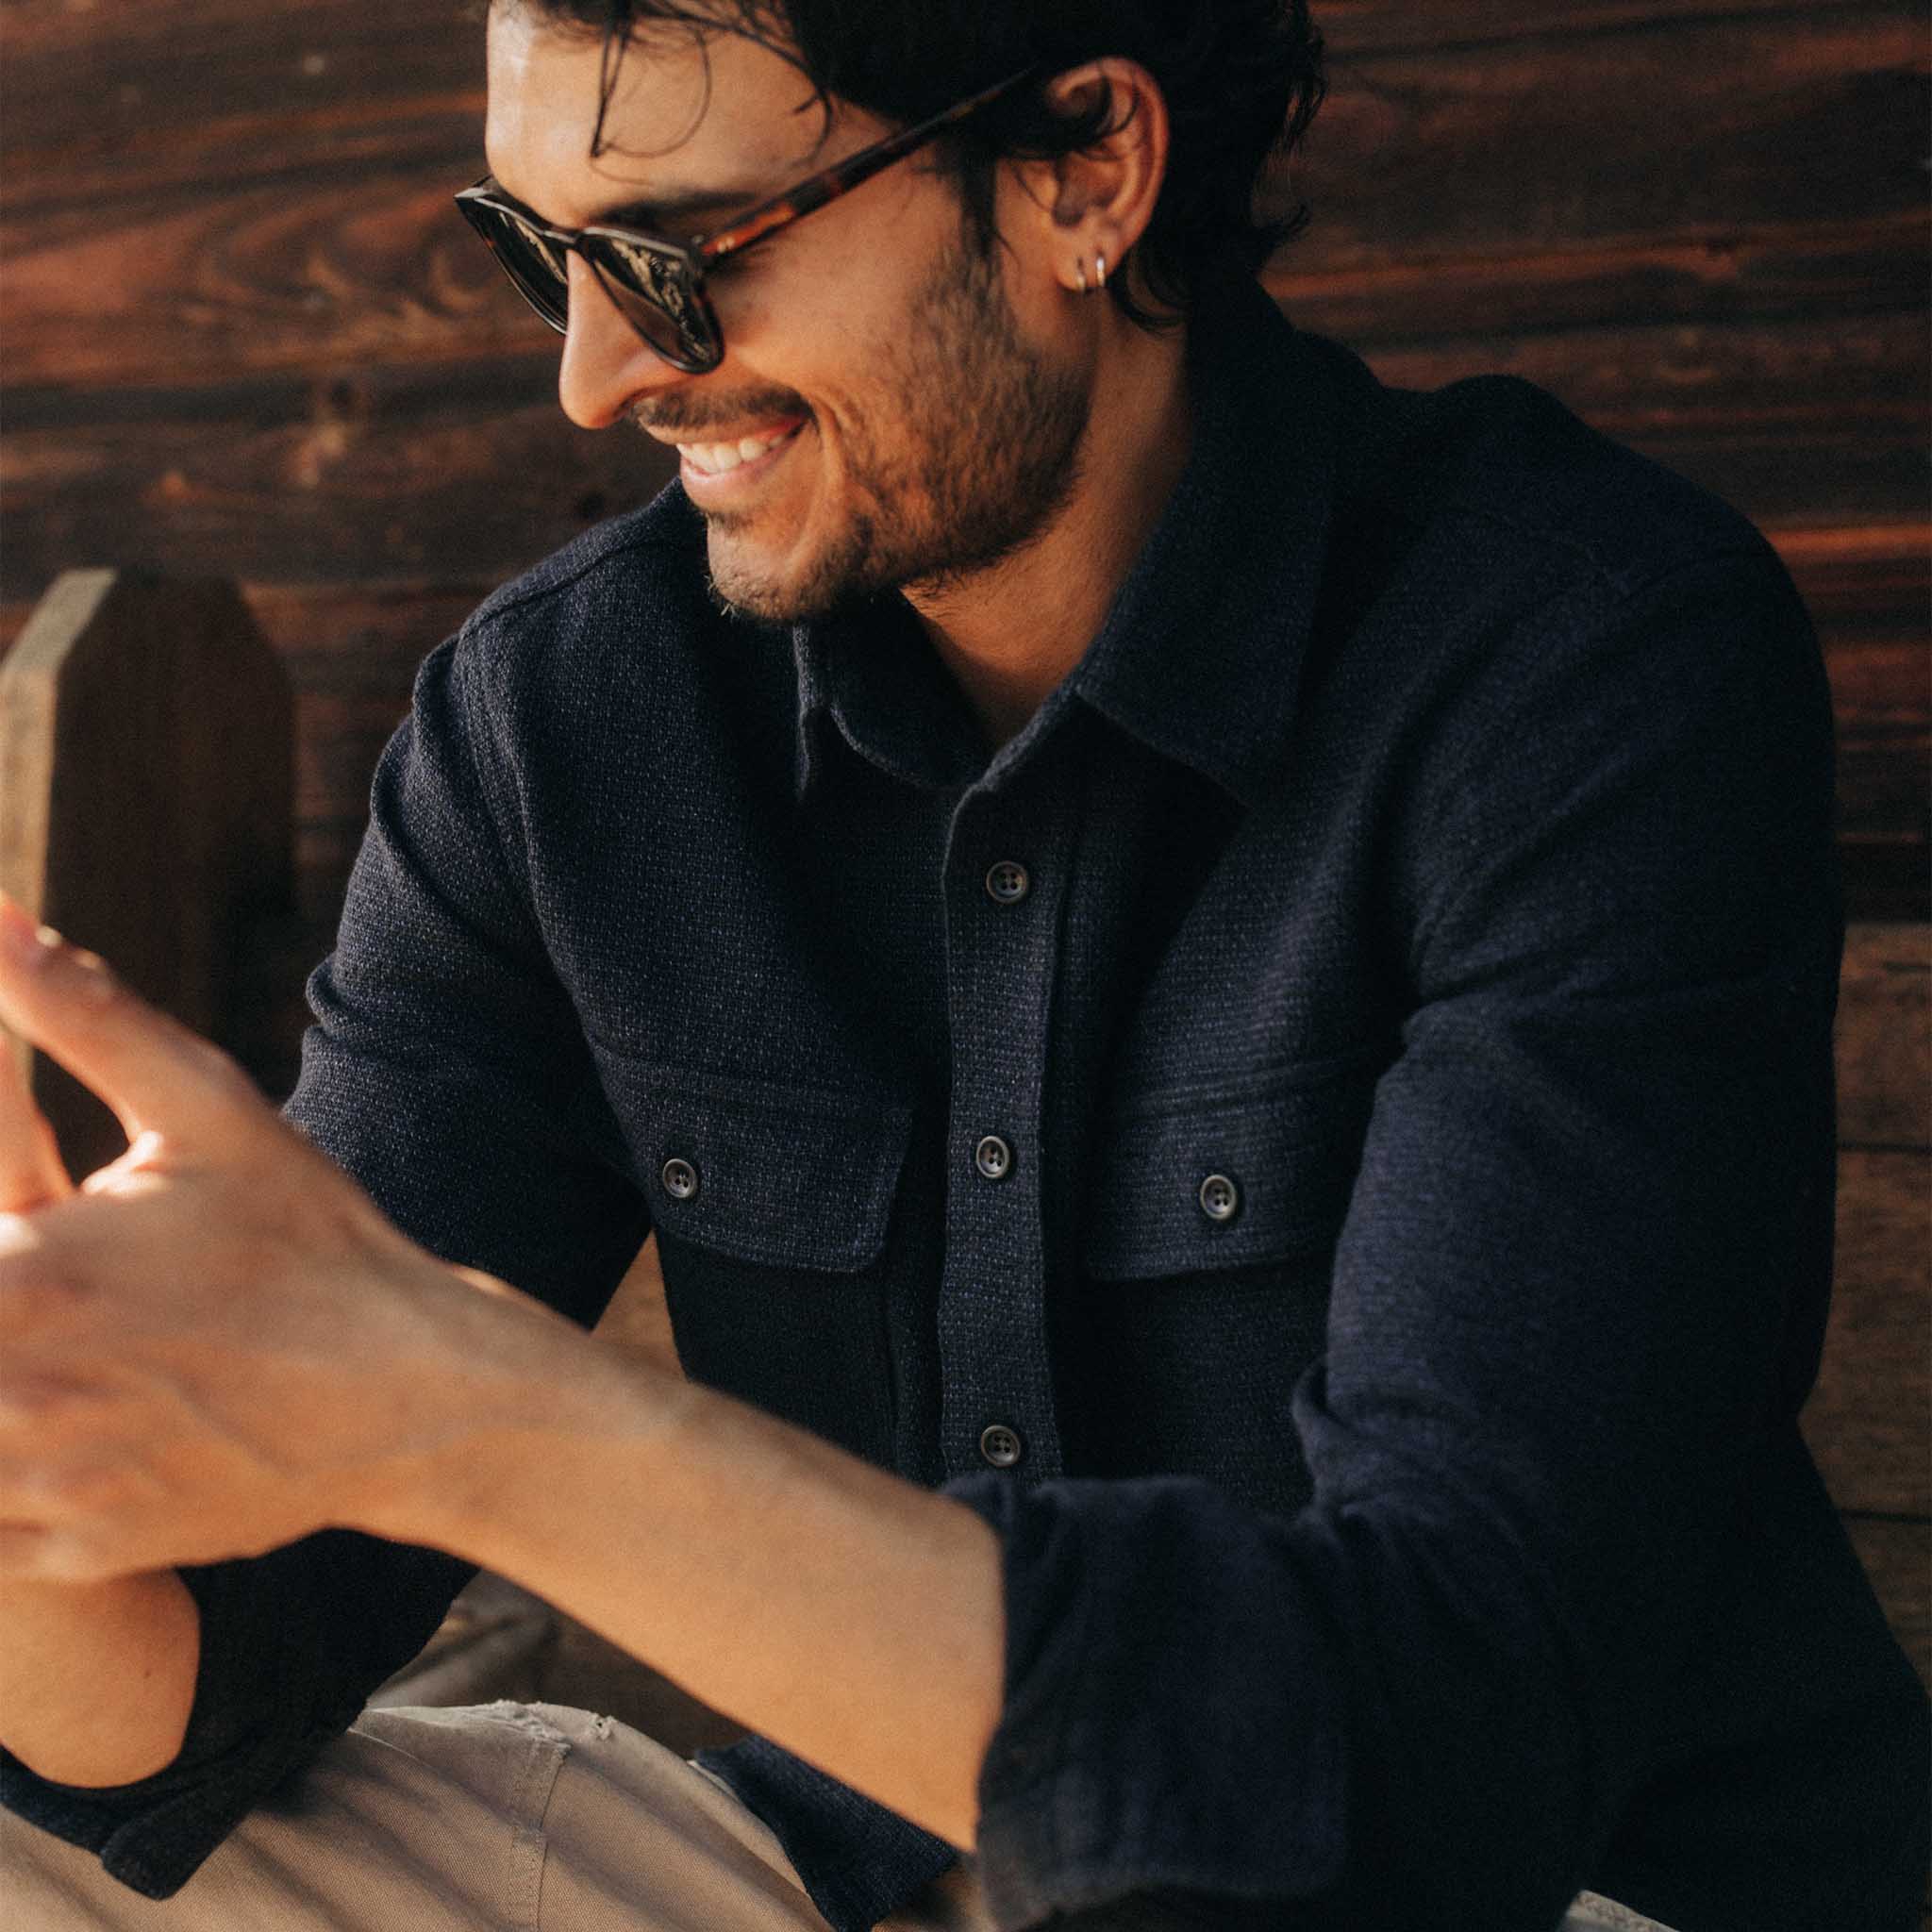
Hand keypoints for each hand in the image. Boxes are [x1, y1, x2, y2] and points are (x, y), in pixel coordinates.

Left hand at [0, 894, 571, 1581]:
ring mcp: (42, 1487)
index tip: (5, 1245)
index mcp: (19, 1279)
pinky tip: (54, 1428)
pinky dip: (3, 1490)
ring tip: (47, 1354)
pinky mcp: (76, 1549)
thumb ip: (82, 1015)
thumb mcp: (210, 1110)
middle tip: (31, 1296)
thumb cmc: (312, 1239)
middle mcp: (12, 1394)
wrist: (415, 1391)